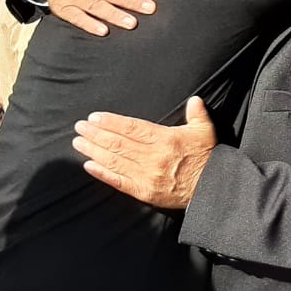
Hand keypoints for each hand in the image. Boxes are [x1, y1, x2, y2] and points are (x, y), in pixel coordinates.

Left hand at [74, 96, 215, 208]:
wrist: (211, 188)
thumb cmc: (207, 157)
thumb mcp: (205, 131)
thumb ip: (197, 114)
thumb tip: (194, 99)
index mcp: (165, 139)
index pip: (131, 128)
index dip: (111, 122)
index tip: (95, 117)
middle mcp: (152, 157)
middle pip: (118, 143)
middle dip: (95, 134)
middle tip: (79, 127)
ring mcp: (146, 175)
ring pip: (114, 160)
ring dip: (93, 151)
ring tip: (78, 142)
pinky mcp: (144, 191)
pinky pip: (119, 181)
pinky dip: (102, 173)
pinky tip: (89, 165)